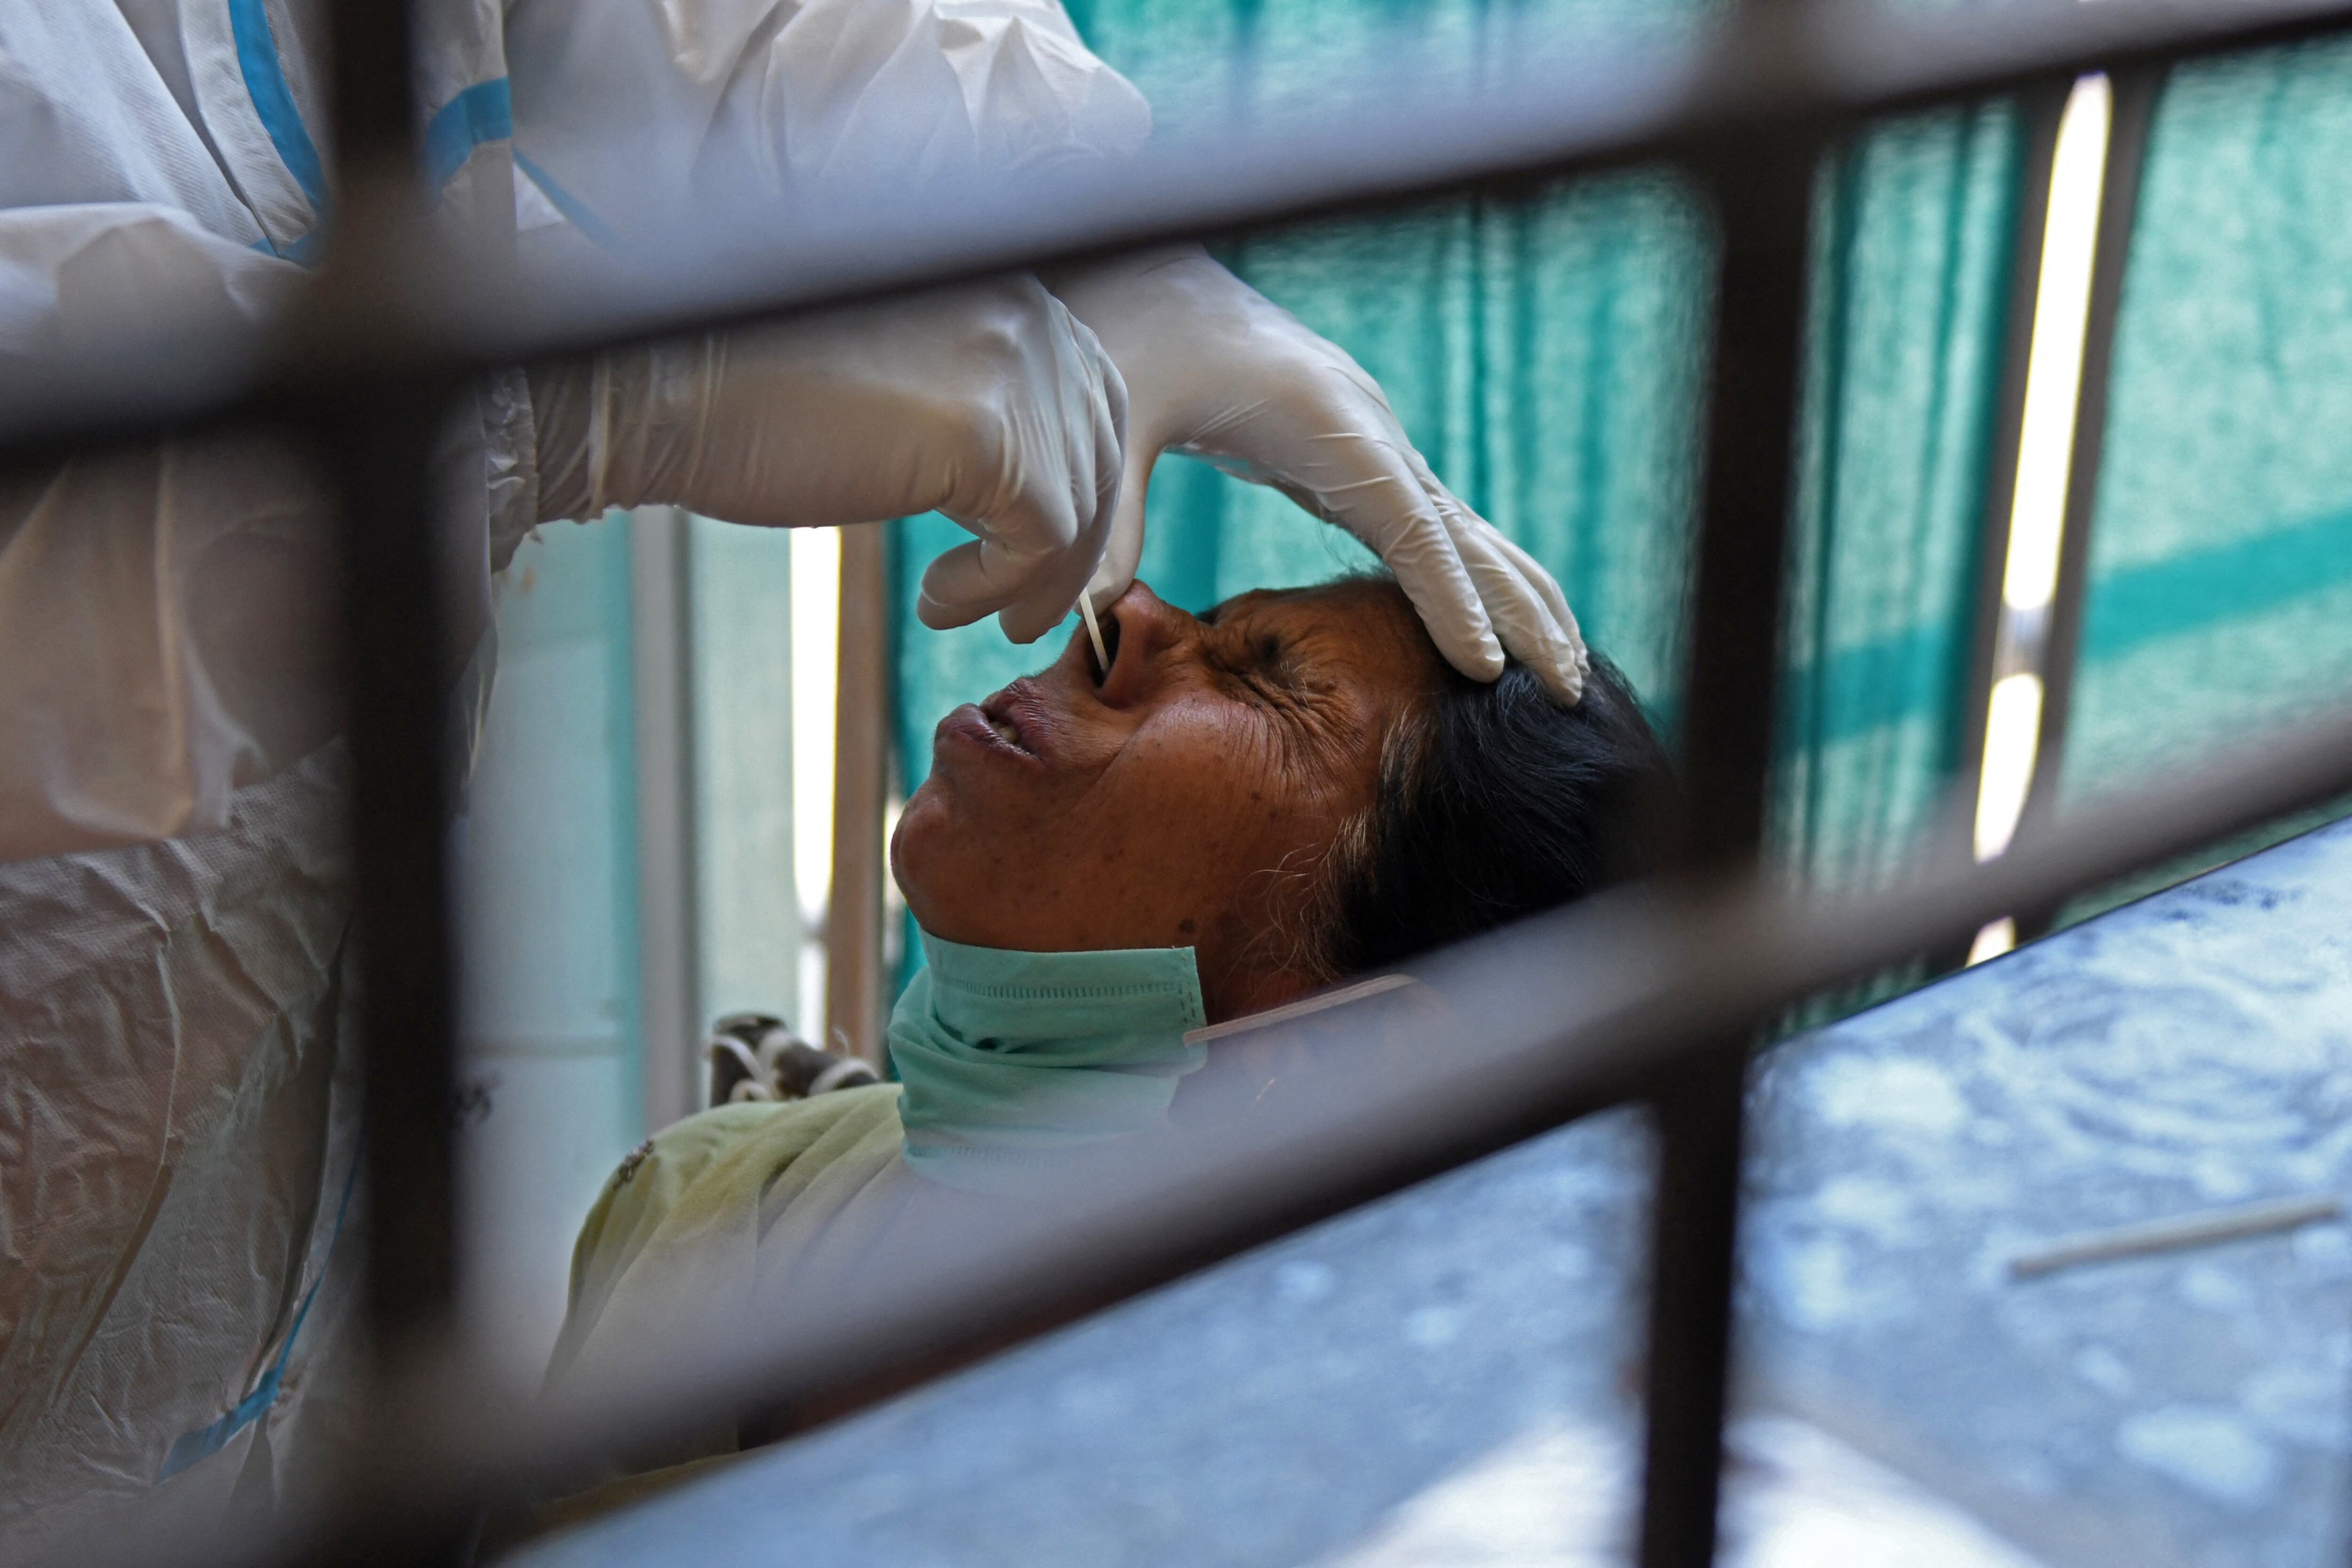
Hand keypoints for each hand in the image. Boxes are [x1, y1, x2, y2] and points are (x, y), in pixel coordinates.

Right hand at [528, 274, 1126, 642]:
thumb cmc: (753, 393)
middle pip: (1102, 448)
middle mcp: (1026, 312)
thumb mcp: (895, 384)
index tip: (1032, 550)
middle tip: (1023, 605)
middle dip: (1074, 540)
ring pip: (1080, 504)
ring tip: (969, 610)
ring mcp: (1011, 369)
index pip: (1092, 394)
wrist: (668, 391)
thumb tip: (1021, 483)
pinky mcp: (985, 435)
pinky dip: (1001, 586)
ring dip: (1032, 577)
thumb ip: (972, 406)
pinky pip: (1044, 538)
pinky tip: (939, 602)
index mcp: (1006, 288)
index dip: (1077, 481)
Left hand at [1045, 248, 1587, 702]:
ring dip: (1517, 596)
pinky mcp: (1353, 455)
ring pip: (1462, 529)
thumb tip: (1094, 615)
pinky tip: (1496, 628)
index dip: (1448, 597)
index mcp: (1324, 421)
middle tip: (1569, 687)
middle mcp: (1366, 429)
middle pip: (1463, 531)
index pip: (1406, 523)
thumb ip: (1109, 517)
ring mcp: (1369, 440)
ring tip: (1567, 671)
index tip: (1485, 667)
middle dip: (1520, 608)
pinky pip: (1430, 525)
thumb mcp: (1113, 420)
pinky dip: (1473, 576)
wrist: (1142, 276)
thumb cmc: (1129, 338)